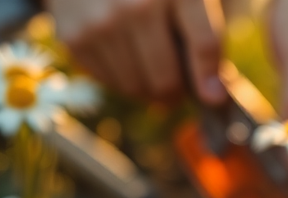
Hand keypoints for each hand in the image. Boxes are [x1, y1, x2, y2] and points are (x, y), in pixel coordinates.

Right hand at [48, 0, 226, 104]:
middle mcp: (134, 8)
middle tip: (176, 82)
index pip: (204, 45)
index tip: (214, 98)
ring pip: (136, 89)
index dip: (211, 80)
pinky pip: (109, 83)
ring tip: (148, 63)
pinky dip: (122, 78)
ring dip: (148, 87)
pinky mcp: (74, 37)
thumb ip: (206, 37)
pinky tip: (123, 54)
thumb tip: (214, 96)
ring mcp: (100, 24)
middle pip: (165, 81)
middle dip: (176, 90)